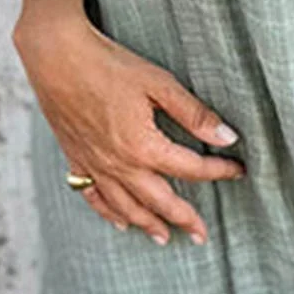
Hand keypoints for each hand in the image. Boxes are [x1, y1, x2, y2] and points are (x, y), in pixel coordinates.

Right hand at [12, 8, 245, 243]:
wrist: (55, 56)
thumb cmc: (108, 64)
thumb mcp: (159, 84)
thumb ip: (194, 114)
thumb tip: (228, 138)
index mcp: (144, 147)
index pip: (191, 169)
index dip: (219, 171)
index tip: (238, 171)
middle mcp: (119, 164)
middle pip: (159, 201)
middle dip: (185, 218)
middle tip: (202, 234)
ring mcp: (95, 164)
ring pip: (125, 207)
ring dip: (148, 224)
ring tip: (164, 237)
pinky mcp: (76, 157)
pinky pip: (93, 195)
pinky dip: (109, 213)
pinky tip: (119, 221)